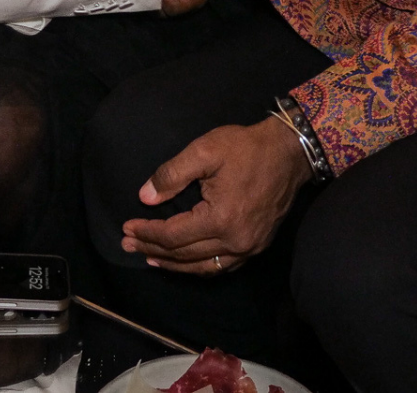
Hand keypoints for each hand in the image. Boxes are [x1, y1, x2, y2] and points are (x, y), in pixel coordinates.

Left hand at [120, 117, 311, 274]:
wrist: (290, 152)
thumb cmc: (246, 148)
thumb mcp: (204, 151)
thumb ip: (171, 175)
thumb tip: (145, 197)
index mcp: (221, 219)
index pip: (173, 235)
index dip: (147, 233)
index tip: (126, 228)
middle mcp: (236, 241)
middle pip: (184, 255)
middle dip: (153, 249)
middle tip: (127, 244)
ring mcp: (249, 248)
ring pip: (203, 267)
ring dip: (174, 264)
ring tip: (149, 257)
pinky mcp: (257, 246)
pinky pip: (222, 266)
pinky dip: (198, 266)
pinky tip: (184, 261)